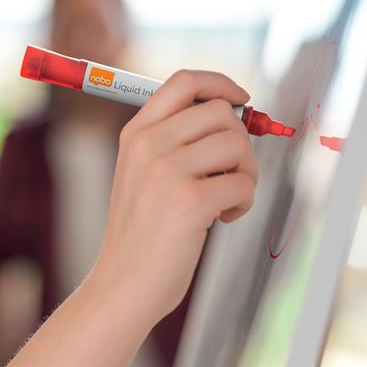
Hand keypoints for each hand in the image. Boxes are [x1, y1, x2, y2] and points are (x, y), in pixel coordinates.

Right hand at [90, 70, 257, 322]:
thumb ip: (174, 142)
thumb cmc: (140, 233)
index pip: (184, 81)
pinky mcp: (189, 201)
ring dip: (245, 173)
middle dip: (239, 142)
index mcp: (136, 134)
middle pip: (221, 113)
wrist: (121, 284)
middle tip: (229, 173)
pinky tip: (221, 219)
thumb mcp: (141, 175)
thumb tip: (233, 115)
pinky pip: (243, 184)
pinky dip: (243, 202)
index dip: (221, 84)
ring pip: (238, 144)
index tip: (241, 99)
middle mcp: (148, 145)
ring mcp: (166, 171)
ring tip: (224, 200)